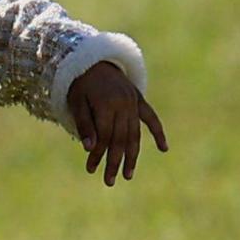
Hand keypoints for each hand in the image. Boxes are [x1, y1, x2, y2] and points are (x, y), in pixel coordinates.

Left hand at [66, 60, 167, 185]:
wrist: (92, 59)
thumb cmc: (80, 83)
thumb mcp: (75, 102)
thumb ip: (84, 124)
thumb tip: (89, 149)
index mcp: (106, 103)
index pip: (104, 136)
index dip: (98, 154)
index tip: (91, 169)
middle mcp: (123, 103)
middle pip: (120, 139)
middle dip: (114, 161)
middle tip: (109, 181)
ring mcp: (133, 101)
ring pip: (134, 134)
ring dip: (131, 156)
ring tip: (127, 174)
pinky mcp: (139, 99)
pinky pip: (151, 117)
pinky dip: (158, 132)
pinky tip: (164, 148)